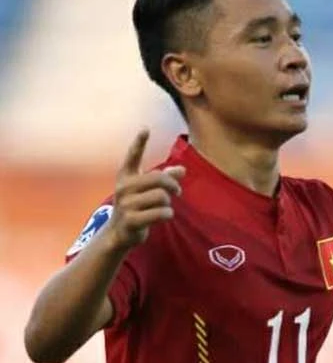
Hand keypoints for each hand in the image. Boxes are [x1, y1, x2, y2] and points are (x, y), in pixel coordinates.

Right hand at [106, 129, 185, 249]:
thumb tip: (182, 169)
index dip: (139, 142)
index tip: (145, 129)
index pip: (133, 156)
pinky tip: (165, 216)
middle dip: (173, 185)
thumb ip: (164, 179)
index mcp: (126, 177)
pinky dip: (168, 214)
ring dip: (168, 204)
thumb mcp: (148, 191)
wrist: (119, 233)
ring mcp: (125, 204)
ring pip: (162, 196)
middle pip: (159, 178)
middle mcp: (124, 187)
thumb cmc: (137, 208)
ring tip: (163, 208)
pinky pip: (162, 212)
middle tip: (178, 191)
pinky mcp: (131, 220)